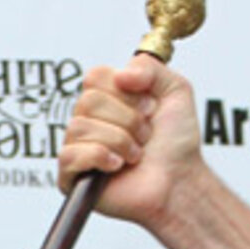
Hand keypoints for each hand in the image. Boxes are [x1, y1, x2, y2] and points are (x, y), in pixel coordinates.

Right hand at [60, 55, 206, 226]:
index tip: (149, 108)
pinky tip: (117, 166)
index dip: (125, 92)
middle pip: (88, 101)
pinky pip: (69, 155)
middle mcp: (89, 121)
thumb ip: (149, 67)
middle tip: (144, 136)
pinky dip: (99, 157)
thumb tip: (120, 73)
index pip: (95, 77)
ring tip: (135, 155)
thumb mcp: (176, 90)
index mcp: (107, 99)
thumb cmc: (176, 143)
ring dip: (119, 141)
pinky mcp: (71, 177)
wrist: (180, 181)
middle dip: (127, 120)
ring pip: (80, 127)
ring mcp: (78, 148)